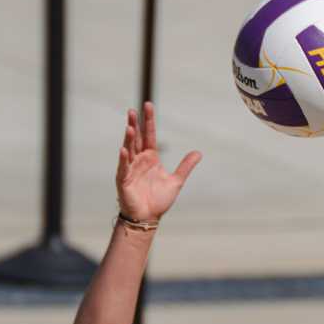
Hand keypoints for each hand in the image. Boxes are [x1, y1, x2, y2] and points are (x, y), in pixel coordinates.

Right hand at [116, 102, 201, 222]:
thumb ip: (185, 166)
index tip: (148, 105)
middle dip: (135, 124)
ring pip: (129, 149)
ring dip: (128, 138)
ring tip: (130, 126)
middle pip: (137, 138)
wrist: (148, 217)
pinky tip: (124, 150)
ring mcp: (130, 169)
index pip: (150, 135)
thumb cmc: (159, 200)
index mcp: (151, 157)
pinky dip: (124, 159)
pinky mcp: (124, 180)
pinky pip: (123, 167)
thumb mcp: (176, 181)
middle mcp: (139, 160)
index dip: (149, 121)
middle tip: (133, 110)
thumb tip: (199, 152)